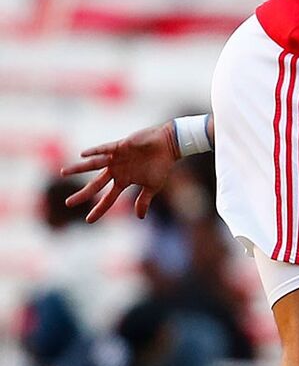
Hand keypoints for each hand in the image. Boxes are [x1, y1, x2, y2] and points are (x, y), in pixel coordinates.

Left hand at [60, 123, 178, 221]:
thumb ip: (144, 200)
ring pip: (93, 165)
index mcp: (124, 180)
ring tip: (63, 172)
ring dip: (79, 169)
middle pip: (96, 184)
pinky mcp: (120, 146)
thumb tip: (140, 217)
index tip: (88, 221)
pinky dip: (95, 151)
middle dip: (83, 194)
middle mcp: (116, 170)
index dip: (99, 209)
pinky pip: (105, 149)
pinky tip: (83, 154)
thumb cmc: (161, 165)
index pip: (108, 198)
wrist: (168, 145)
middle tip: (68, 203)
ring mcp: (116, 159)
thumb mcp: (153, 186)